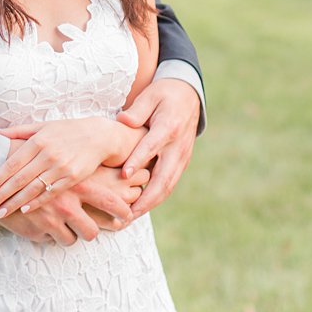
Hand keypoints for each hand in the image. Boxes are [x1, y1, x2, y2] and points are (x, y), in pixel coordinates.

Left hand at [0, 118, 135, 217]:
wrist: (98, 136)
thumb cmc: (65, 131)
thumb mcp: (41, 126)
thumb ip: (16, 131)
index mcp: (37, 141)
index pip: (12, 163)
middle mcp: (48, 155)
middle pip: (20, 178)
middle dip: (1, 194)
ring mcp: (61, 168)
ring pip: (33, 188)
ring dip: (15, 202)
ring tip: (0, 212)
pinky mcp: (72, 179)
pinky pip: (51, 193)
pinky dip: (37, 202)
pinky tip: (24, 210)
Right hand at [0, 166, 148, 245]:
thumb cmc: (27, 158)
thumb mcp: (55, 155)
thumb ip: (79, 163)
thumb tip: (114, 168)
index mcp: (75, 182)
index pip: (109, 201)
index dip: (122, 211)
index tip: (128, 216)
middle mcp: (67, 201)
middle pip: (93, 230)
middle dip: (96, 232)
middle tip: (97, 229)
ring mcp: (52, 217)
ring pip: (74, 239)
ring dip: (73, 235)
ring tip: (70, 228)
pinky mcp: (38, 229)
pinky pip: (55, 240)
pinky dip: (54, 235)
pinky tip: (49, 226)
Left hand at [116, 78, 199, 214]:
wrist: (189, 97)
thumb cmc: (164, 94)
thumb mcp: (151, 95)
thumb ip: (137, 110)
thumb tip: (122, 122)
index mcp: (169, 127)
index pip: (152, 147)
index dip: (138, 161)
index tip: (124, 175)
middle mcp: (178, 147)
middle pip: (164, 177)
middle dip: (146, 197)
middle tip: (127, 212)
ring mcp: (181, 157)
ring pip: (168, 185)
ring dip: (151, 203)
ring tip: (130, 217)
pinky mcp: (181, 163)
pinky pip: (169, 183)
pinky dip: (156, 197)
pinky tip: (140, 207)